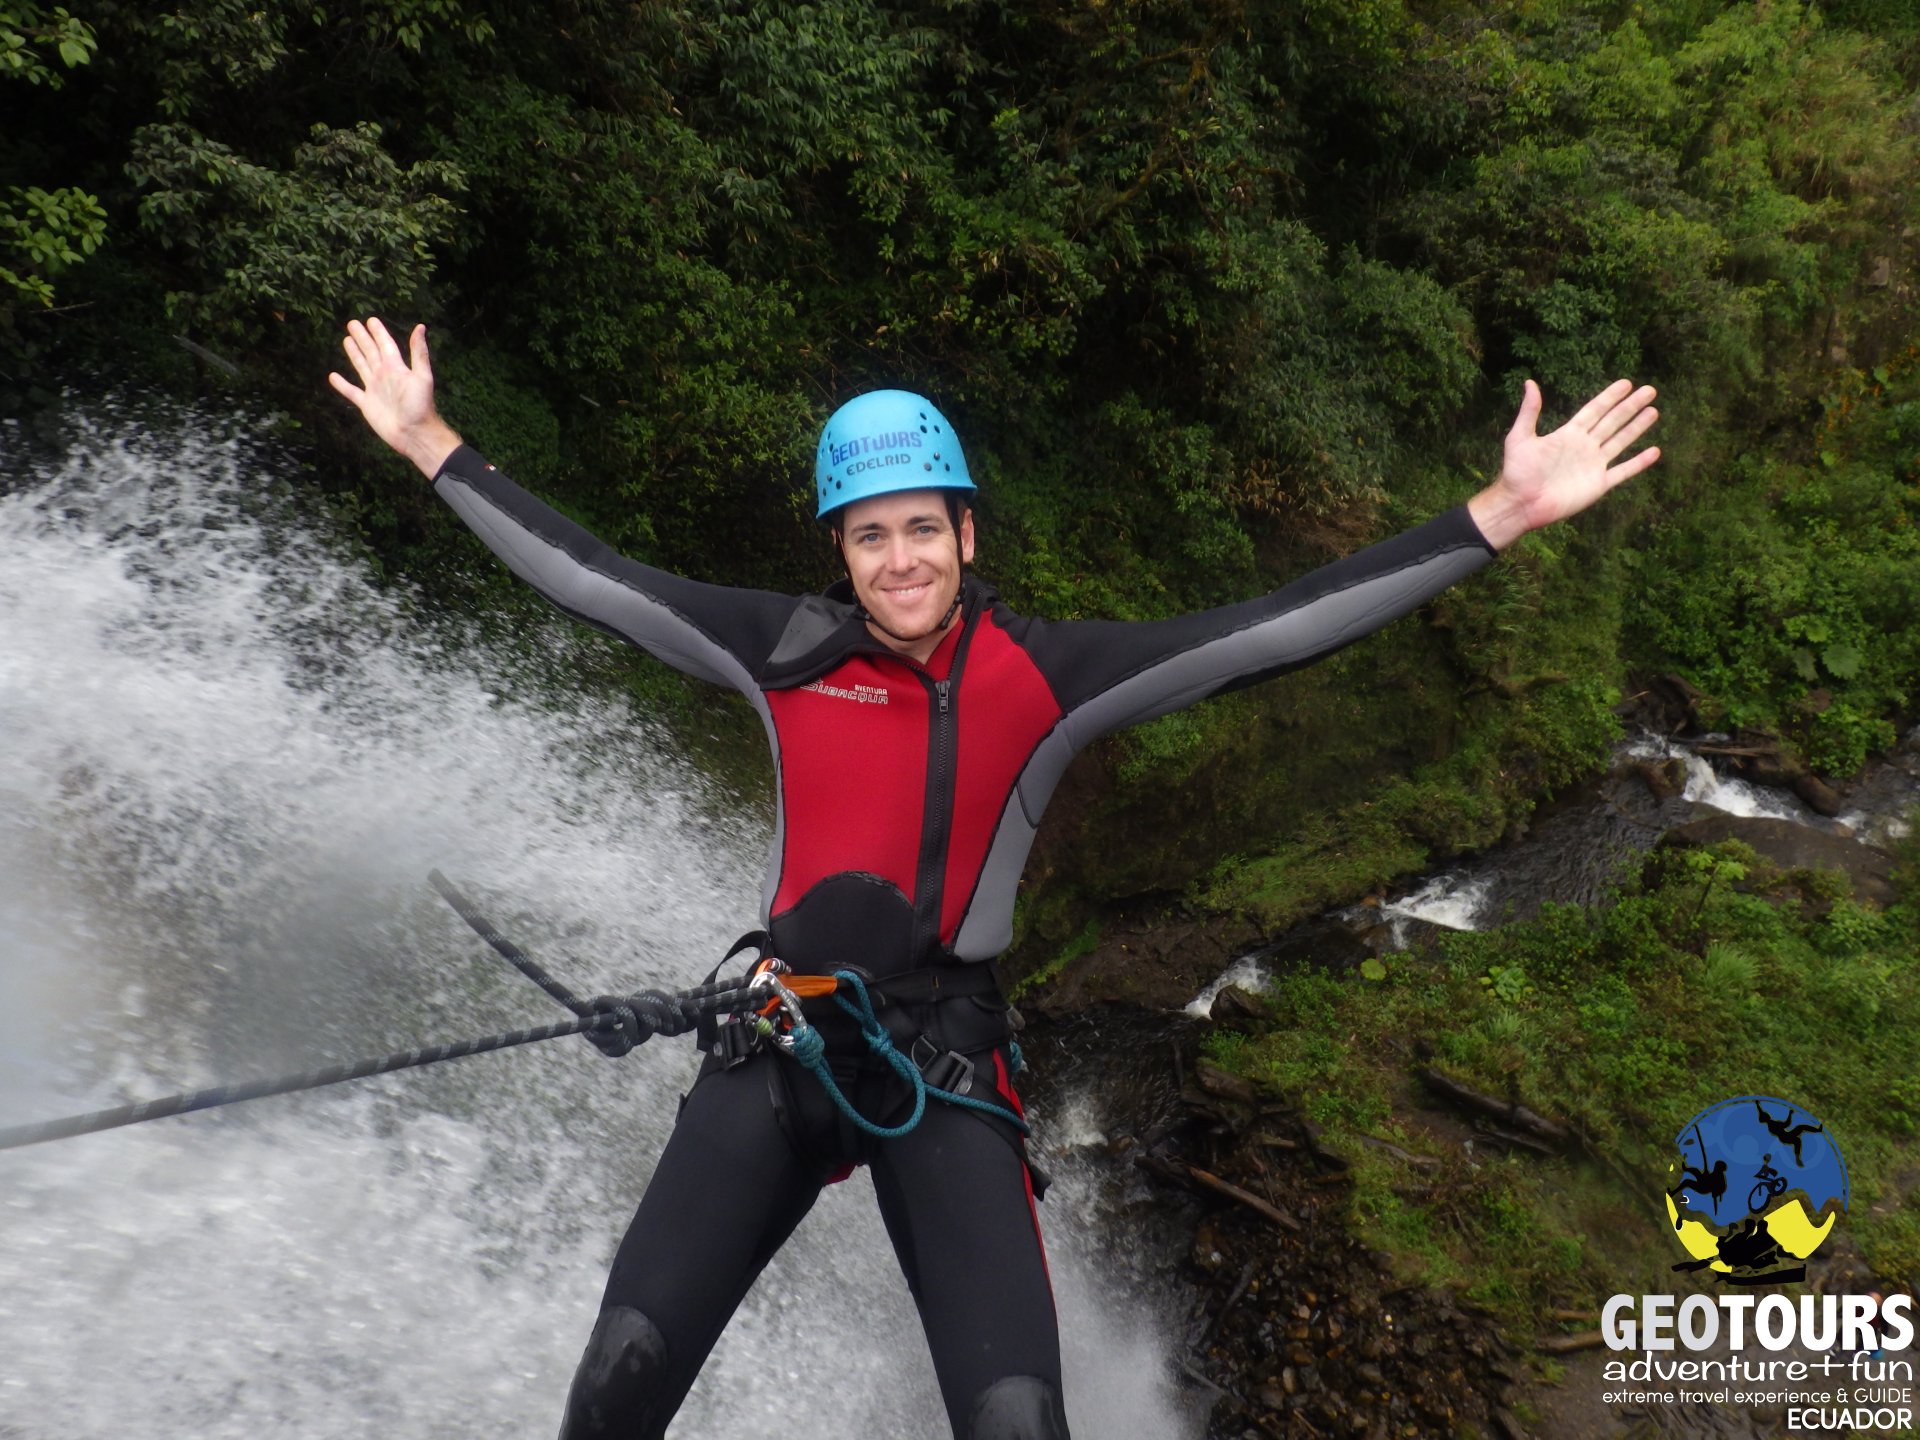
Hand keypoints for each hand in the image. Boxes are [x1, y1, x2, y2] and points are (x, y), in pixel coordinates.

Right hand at [327, 317, 463, 479]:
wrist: (414, 433)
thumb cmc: (420, 406)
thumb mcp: (422, 376)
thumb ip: (419, 352)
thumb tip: (420, 327)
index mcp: (396, 368)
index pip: (386, 345)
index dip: (378, 332)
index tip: (371, 320)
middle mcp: (384, 376)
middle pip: (371, 352)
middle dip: (363, 338)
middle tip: (352, 323)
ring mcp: (374, 389)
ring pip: (361, 366)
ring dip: (354, 354)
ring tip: (346, 340)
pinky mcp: (367, 404)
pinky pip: (351, 392)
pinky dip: (342, 384)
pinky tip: (333, 376)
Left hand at [1467, 378, 1660, 549]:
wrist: (1521, 504)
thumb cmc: (1517, 472)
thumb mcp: (1520, 437)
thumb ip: (1529, 411)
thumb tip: (1530, 382)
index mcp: (1568, 434)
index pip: (1594, 410)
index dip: (1610, 397)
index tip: (1627, 383)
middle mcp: (1584, 446)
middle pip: (1612, 421)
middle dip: (1630, 406)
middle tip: (1650, 390)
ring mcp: (1593, 465)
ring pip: (1621, 441)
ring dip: (1637, 427)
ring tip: (1654, 411)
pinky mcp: (1598, 484)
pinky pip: (1623, 471)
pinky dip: (1639, 463)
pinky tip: (1655, 452)